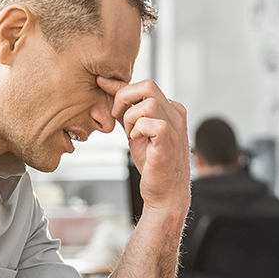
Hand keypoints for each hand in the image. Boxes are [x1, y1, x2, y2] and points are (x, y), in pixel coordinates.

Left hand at [98, 77, 188, 215]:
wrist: (165, 193)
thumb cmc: (152, 165)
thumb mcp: (137, 132)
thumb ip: (127, 112)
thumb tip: (108, 88)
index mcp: (171, 109)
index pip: (145, 87)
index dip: (121, 86)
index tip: (101, 84)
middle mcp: (176, 114)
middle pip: (148, 86)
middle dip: (124, 97)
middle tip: (116, 115)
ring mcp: (175, 127)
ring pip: (148, 103)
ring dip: (131, 118)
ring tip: (131, 134)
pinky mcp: (169, 141)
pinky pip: (150, 122)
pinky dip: (137, 130)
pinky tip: (136, 141)